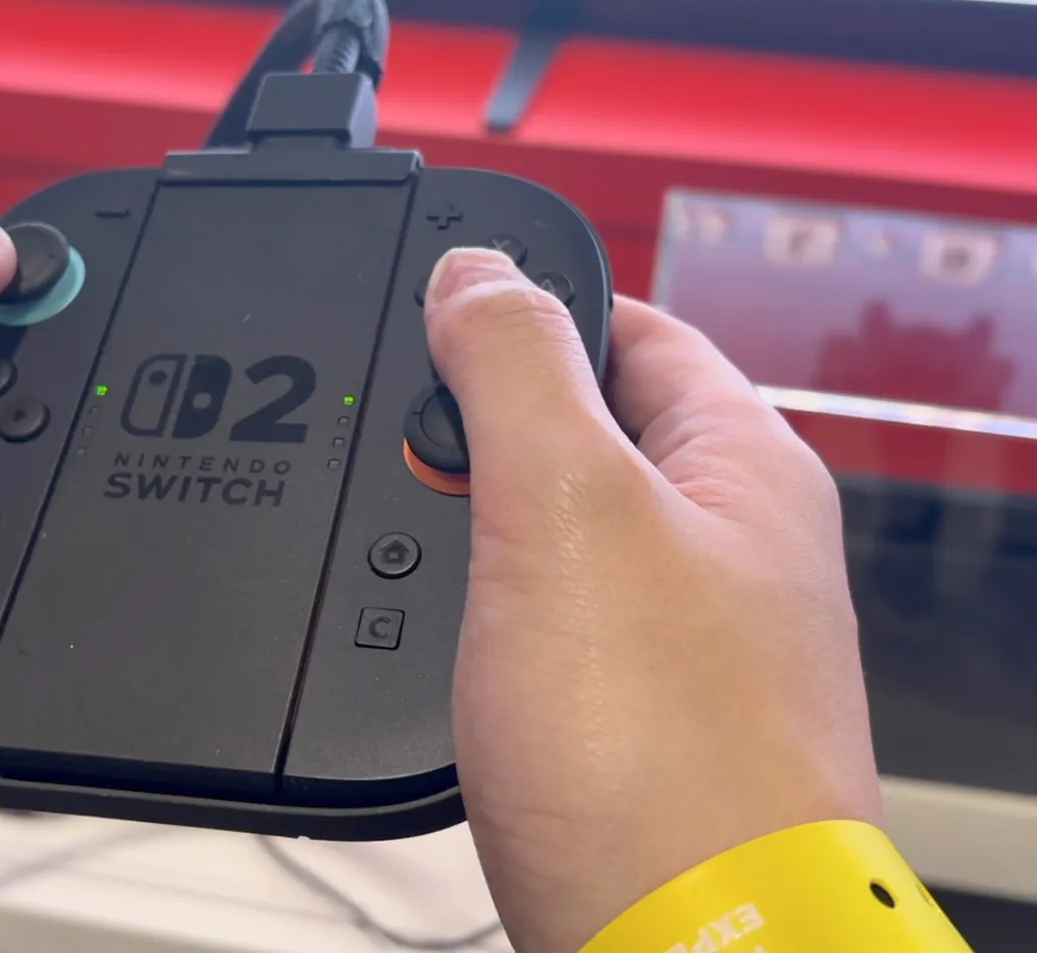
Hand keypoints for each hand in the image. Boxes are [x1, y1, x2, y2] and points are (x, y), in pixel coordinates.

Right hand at [424, 249, 882, 952]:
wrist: (678, 950)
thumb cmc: (660, 757)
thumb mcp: (567, 509)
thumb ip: (515, 369)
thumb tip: (474, 271)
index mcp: (739, 464)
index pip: (629, 324)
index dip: (527, 308)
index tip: (436, 319)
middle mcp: (723, 542)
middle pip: (591, 423)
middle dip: (489, 422)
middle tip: (417, 452)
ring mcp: (681, 628)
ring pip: (561, 523)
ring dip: (483, 515)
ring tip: (422, 533)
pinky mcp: (630, 706)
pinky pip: (551, 612)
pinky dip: (492, 601)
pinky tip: (453, 623)